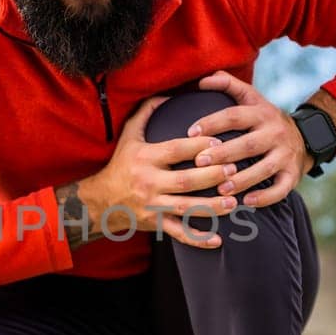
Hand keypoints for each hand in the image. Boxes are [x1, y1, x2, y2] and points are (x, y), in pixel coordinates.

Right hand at [80, 95, 240, 248]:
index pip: (176, 151)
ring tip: (233, 202)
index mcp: (146, 158)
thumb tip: (168, 94)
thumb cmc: (120, 164)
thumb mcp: (129, 136)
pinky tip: (218, 240)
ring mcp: (153, 205)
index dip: (198, 146)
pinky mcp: (155, 224)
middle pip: (185, 180)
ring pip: (186, 207)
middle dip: (212, 176)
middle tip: (235, 170)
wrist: (100, 200)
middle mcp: (149, 182)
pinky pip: (178, 232)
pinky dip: (197, 238)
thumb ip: (148, 113)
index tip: (220, 143)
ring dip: (211, 206)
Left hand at [190, 70, 313, 207]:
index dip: (213, 122)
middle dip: (224, 154)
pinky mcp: (293, 174)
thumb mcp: (251, 98)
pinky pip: (281, 188)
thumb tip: (203, 79)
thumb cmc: (264, 119)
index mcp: (261, 113)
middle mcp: (275, 132)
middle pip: (248, 144)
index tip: (190, 132)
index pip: (235, 116)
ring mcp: (286, 154)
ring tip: (220, 189)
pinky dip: (266, 197)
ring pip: (264, 168)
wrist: (304, 137)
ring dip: (242, 179)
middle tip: (199, 163)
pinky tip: (247, 202)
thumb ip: (228, 85)